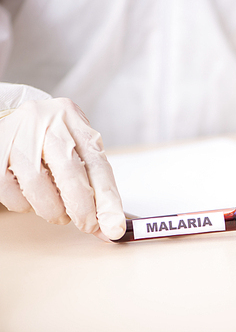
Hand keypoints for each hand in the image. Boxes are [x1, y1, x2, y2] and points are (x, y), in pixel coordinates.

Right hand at [0, 84, 125, 239]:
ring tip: (58, 212)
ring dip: (52, 209)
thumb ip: (94, 183)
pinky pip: (11, 191)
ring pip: (38, 184)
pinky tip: (32, 199)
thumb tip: (108, 225)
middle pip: (70, 172)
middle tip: (87, 226)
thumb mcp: (77, 149)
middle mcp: (47, 123)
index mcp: (73, 120)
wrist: (9, 118)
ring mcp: (18, 135)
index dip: (108, 201)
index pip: (98, 164)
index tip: (115, 228)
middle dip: (82, 208)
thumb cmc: (50, 139)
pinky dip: (25, 205)